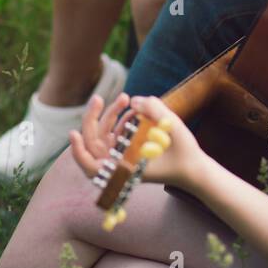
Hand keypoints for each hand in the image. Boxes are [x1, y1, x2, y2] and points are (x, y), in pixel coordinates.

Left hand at [68, 94, 206, 192]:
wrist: (194, 169)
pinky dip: (119, 121)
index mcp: (125, 169)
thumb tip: (134, 100)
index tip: (73, 132)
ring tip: (125, 98)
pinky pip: (115, 135)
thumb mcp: (173, 127)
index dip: (78, 150)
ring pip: (103, 136)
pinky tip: (132, 110)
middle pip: (92, 143)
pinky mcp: (128, 150)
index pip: (90, 166)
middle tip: (98, 98)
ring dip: (110, 115)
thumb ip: (154, 108)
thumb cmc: (184, 154)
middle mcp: (119, 165)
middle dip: (93, 118)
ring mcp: (122, 157)